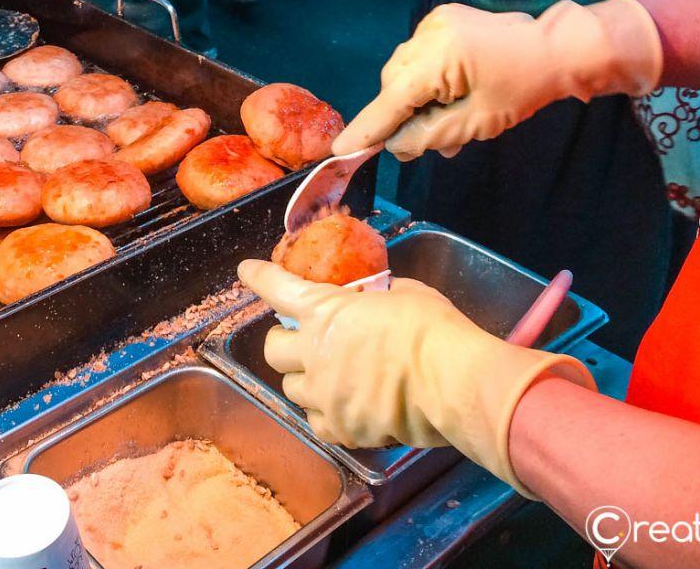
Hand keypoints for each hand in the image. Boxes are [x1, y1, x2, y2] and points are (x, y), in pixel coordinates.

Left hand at [238, 260, 594, 496]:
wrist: (453, 381)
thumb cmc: (432, 330)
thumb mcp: (404, 293)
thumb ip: (378, 297)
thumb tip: (378, 299)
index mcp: (324, 310)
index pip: (277, 288)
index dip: (258, 277)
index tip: (247, 272)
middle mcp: (313, 352)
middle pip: (272, 349)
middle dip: (284, 343)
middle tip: (304, 341)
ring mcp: (324, 394)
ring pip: (291, 389)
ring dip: (304, 380)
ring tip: (328, 378)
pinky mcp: (342, 428)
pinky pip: (318, 423)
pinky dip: (325, 415)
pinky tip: (342, 409)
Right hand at [330, 0, 662, 160]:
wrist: (557, 48)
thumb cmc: (522, 89)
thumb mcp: (474, 124)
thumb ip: (425, 135)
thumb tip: (392, 144)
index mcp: (438, 57)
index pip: (390, 101)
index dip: (366, 128)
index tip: (339, 149)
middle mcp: (428, 33)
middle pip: (394, 85)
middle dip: (403, 115)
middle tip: (424, 145)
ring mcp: (433, 22)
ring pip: (404, 72)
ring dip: (416, 98)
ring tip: (445, 122)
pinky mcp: (442, 19)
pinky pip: (418, 56)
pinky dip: (426, 78)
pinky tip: (449, 93)